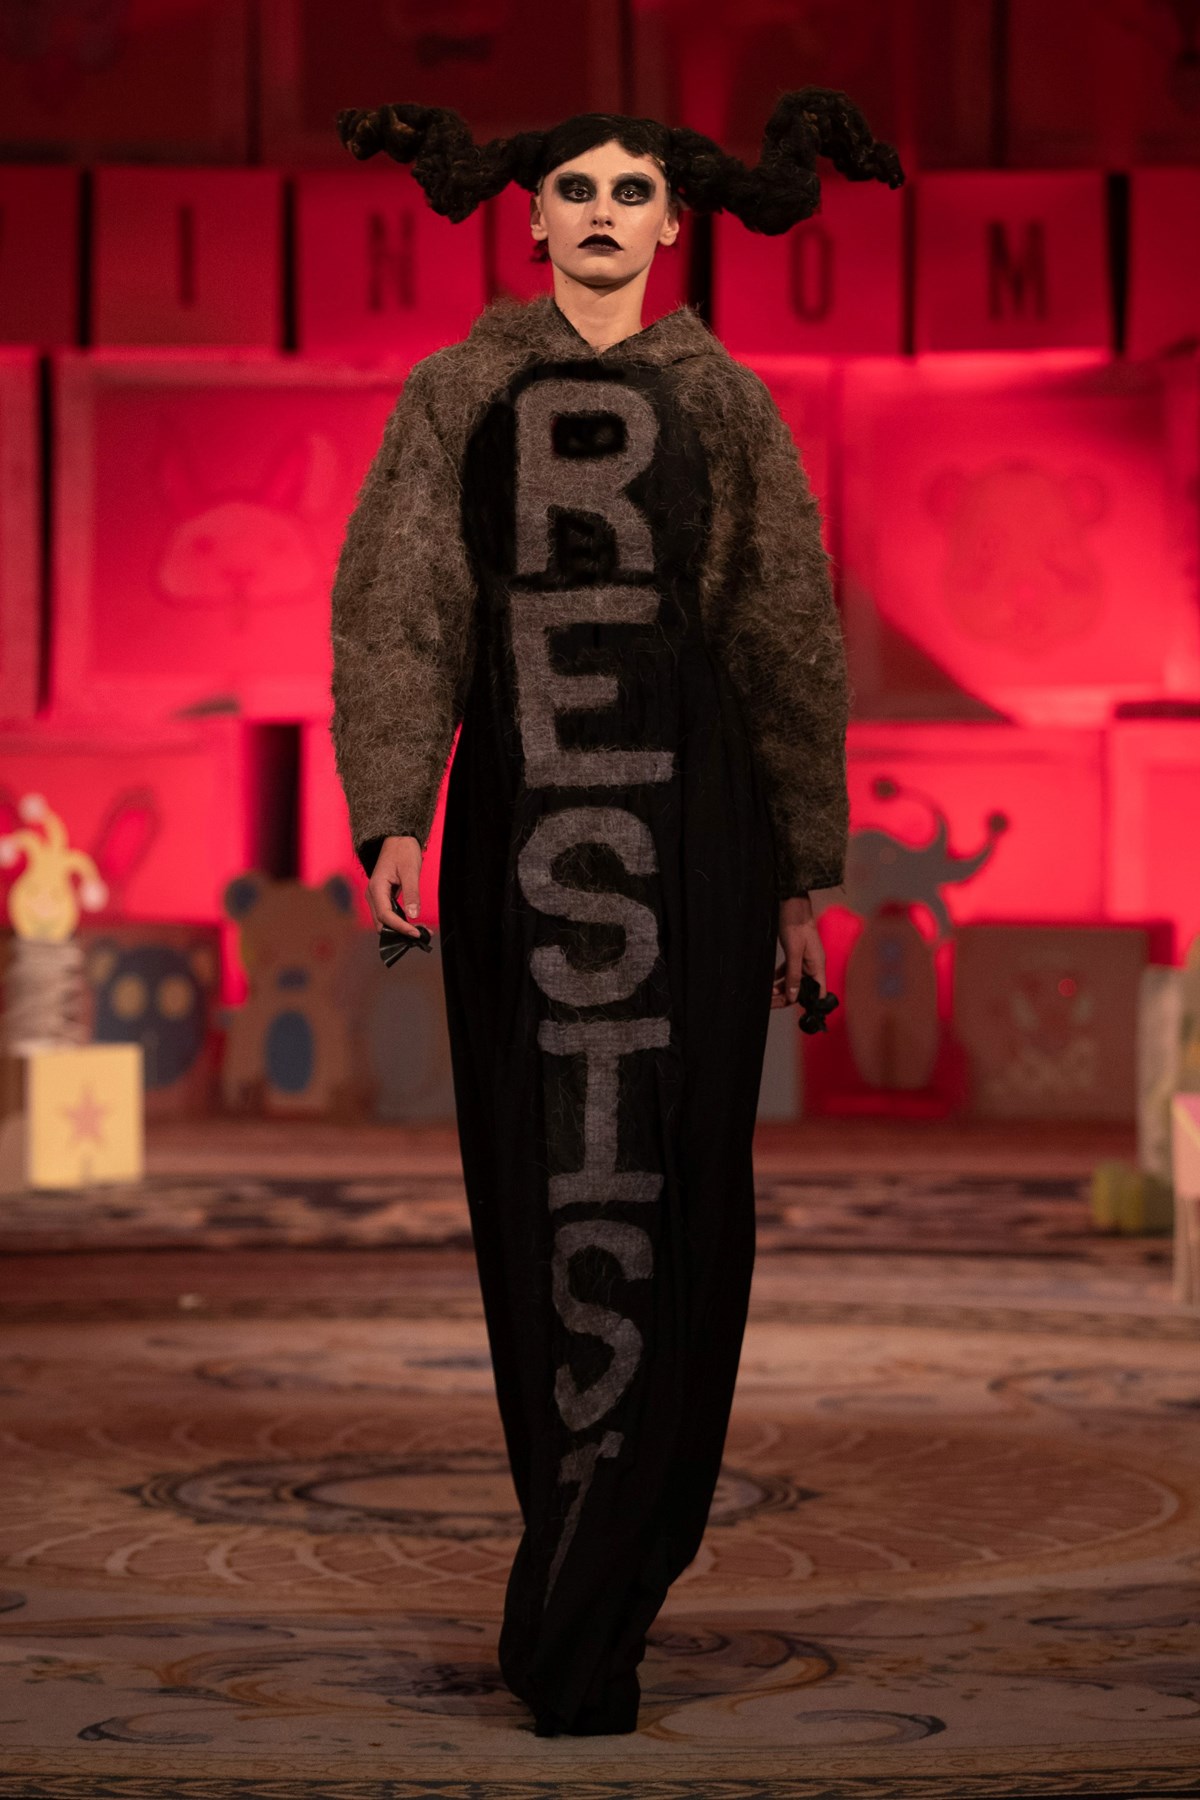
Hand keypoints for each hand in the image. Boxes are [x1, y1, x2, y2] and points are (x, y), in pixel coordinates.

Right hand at [366, 834, 424, 937]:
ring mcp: (376, 896)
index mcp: (376, 887)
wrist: (398, 838)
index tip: (416, 933)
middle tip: (420, 935)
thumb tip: (413, 915)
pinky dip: (399, 920)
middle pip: (382, 922)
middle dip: (399, 931)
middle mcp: (372, 894)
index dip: (400, 927)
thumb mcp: (411, 871)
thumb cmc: (403, 851)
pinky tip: (413, 923)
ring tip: (420, 930)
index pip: (385, 916)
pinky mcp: (382, 896)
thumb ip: (412, 893)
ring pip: (384, 920)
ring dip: (399, 928)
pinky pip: (388, 914)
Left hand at [771, 894, 824, 1009]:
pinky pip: (789, 970)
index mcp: (818, 966)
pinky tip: (769, 980)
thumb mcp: (794, 951)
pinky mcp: (797, 954)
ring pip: (794, 980)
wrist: (792, 903)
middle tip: (769, 1002)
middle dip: (786, 996)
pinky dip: (779, 977)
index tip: (787, 1007)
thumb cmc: (795, 924)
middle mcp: (813, 965)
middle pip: (803, 988)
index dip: (805, 1004)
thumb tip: (793, 996)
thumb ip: (793, 974)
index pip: (816, 993)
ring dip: (781, 988)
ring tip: (766, 993)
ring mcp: (805, 960)